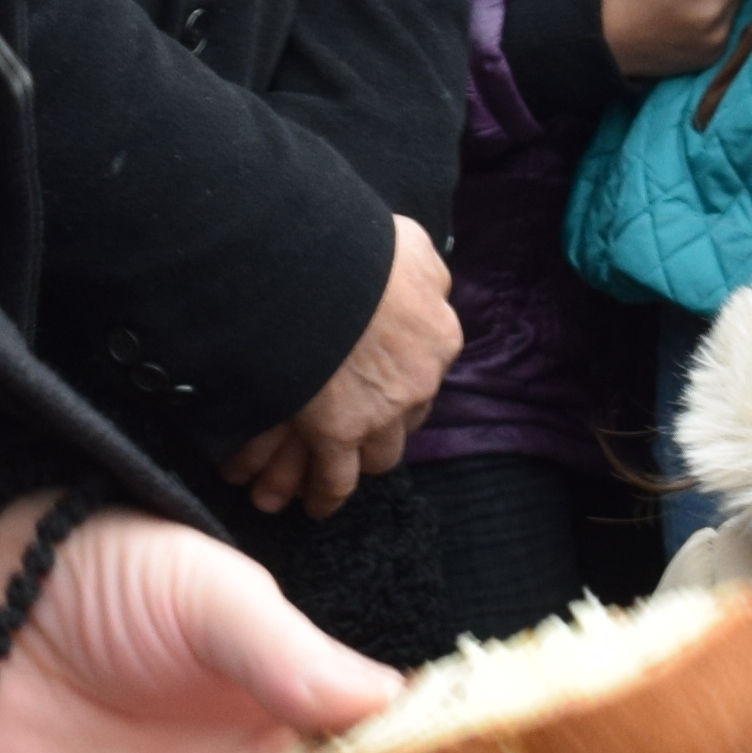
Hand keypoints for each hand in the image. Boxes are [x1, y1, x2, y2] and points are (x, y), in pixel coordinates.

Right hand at [223, 215, 456, 518]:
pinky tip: (313, 505)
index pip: (425, 378)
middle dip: (382, 432)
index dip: (400, 388)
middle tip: (356, 437)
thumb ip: (424, 272)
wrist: (315, 266)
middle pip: (406, 424)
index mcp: (438, 338)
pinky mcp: (334, 433)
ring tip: (332, 475)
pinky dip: (323, 495)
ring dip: (352, 464)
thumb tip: (429, 284)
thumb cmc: (358, 247)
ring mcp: (377, 415)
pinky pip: (334, 479)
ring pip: (373, 458)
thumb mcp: (411, 246)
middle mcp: (417, 385)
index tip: (382, 391)